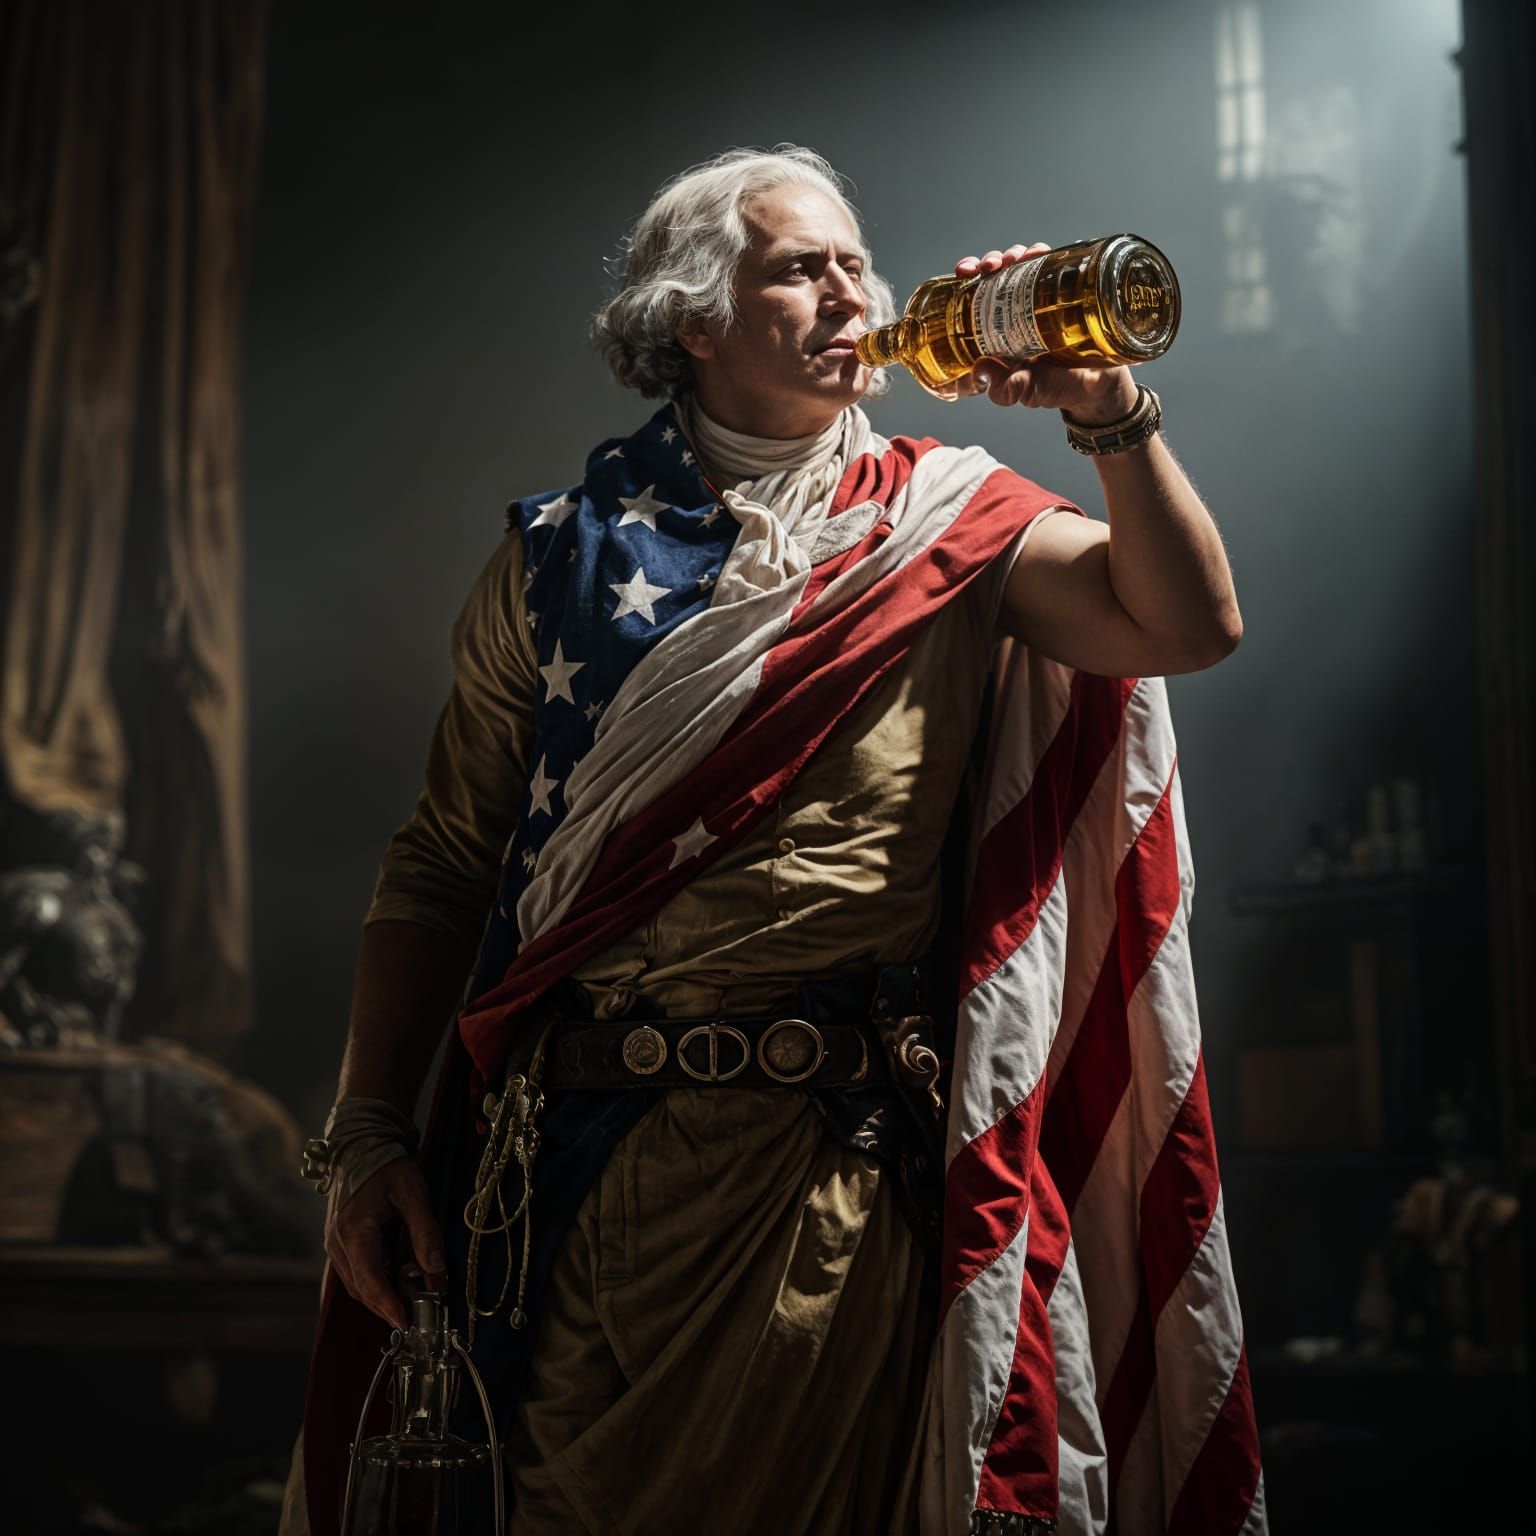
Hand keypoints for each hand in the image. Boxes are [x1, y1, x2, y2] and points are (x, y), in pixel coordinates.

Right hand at [325, 1155, 446, 1329]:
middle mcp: (337, 1242)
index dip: (388, 1306)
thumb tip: (436, 1270)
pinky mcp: (338, 1241)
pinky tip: (396, 1278)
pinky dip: (374, 1281)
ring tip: (410, 1298)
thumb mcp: (414, 1191)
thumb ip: (425, 1232)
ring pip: (356, 1284)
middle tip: (417, 1315)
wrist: (362, 1143)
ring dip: (381, 1295)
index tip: (406, 1323)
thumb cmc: (387, 1164)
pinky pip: (355, 1271)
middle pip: (361, 1289)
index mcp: (354, 1230)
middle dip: (387, 1306)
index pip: (370, 1281)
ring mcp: (334, 1243)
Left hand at [952, 243, 1138, 424]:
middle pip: (996, 273)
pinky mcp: (1065, 289)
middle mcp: (1016, 310)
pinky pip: (1051, 263)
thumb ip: (1002, 389)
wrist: (1099, 385)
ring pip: (1021, 263)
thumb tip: (980, 368)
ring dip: (1013, 254)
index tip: (964, 272)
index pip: (976, 295)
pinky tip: (1038, 253)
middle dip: (988, 261)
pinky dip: (1041, 252)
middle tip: (990, 267)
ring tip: (1014, 259)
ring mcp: (1040, 298)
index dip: (968, 276)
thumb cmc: (1057, 388)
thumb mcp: (1024, 392)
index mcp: (999, 330)